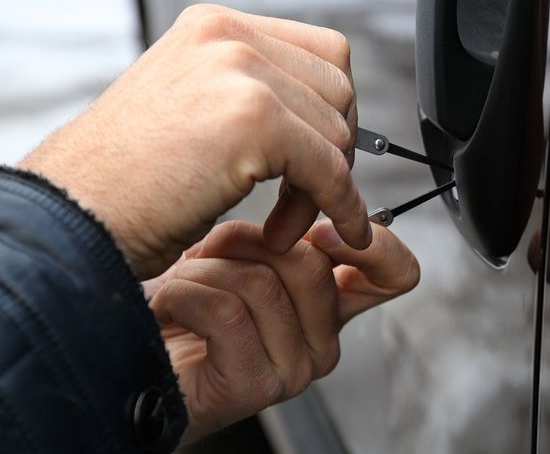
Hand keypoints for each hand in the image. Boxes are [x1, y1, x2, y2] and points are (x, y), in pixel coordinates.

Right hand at [19, 4, 369, 278]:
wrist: (74, 218)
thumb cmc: (127, 180)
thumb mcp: (192, 107)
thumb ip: (252, 93)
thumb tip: (328, 114)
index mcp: (215, 27)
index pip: (323, 53)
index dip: (334, 110)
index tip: (322, 155)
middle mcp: (228, 37)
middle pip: (338, 88)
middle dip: (334, 149)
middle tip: (306, 196)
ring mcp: (240, 72)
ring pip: (338, 131)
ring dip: (325, 187)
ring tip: (283, 223)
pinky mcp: (253, 120)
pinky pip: (331, 169)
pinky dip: (342, 207)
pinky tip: (328, 232)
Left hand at [143, 220, 418, 443]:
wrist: (119, 345)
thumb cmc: (178, 300)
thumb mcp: (243, 250)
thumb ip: (292, 233)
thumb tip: (317, 199)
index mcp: (328, 303)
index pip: (396, 272)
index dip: (371, 241)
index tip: (320, 227)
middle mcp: (320, 338)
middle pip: (315, 263)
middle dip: (245, 240)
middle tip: (211, 253)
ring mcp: (292, 366)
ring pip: (265, 282)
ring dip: (203, 269)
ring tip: (184, 281)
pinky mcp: (254, 383)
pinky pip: (227, 311)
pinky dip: (183, 294)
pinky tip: (168, 306)